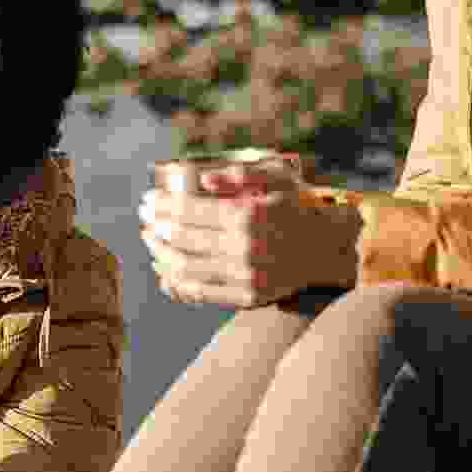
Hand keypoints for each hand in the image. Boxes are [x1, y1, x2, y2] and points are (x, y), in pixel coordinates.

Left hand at [138, 162, 359, 308]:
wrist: (329, 247)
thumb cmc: (298, 205)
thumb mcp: (277, 177)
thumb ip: (241, 174)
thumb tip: (203, 179)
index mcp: (247, 215)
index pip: (189, 211)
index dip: (161, 206)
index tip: (146, 201)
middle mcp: (244, 248)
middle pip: (182, 239)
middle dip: (155, 227)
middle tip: (143, 218)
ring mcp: (246, 276)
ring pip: (186, 268)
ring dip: (160, 255)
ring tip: (150, 243)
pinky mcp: (248, 297)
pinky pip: (202, 292)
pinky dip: (177, 282)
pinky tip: (165, 270)